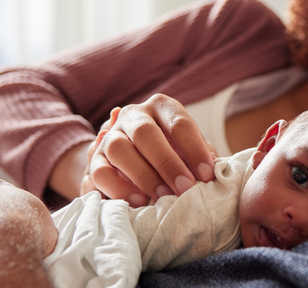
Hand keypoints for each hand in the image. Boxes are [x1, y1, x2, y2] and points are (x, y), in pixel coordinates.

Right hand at [81, 94, 216, 206]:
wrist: (139, 163)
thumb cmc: (175, 156)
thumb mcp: (190, 151)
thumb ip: (201, 156)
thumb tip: (212, 169)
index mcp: (161, 107)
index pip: (179, 123)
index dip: (195, 149)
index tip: (207, 175)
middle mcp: (133, 115)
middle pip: (145, 133)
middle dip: (168, 163)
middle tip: (185, 188)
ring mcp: (110, 135)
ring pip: (118, 149)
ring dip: (143, 175)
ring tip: (164, 197)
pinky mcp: (95, 159)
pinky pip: (100, 172)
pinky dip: (120, 188)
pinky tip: (140, 201)